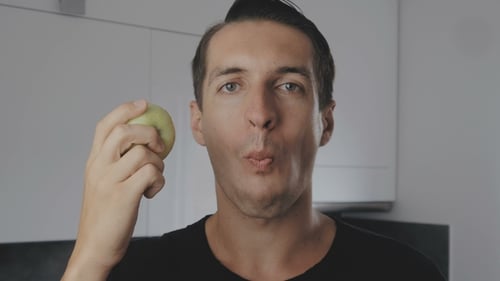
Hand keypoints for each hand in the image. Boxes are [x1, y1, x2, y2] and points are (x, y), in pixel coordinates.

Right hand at [62, 100, 165, 279]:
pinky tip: (152, 192)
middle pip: (124, 131)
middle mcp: (98, 167)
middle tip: (158, 146)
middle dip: (148, 133)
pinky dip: (159, 180)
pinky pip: (151, 173)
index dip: (125, 109)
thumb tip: (143, 144)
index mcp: (92, 162)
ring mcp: (109, 180)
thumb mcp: (103, 183)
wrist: (95, 246)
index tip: (143, 103)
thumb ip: (115, 163)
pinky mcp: (124, 195)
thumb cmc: (105, 215)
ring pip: (143, 153)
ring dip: (158, 163)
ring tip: (154, 178)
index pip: (105, 125)